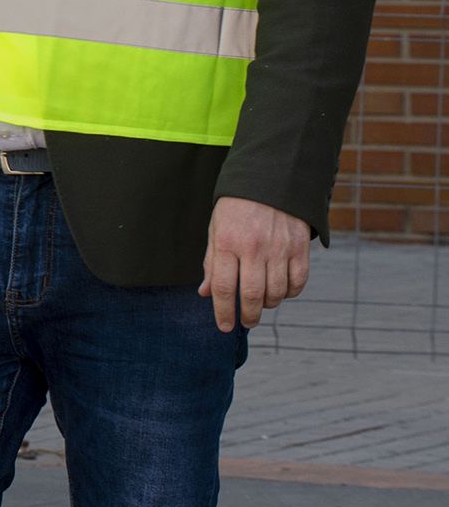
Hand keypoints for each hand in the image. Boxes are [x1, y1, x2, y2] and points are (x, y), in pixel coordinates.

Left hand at [201, 196, 311, 330]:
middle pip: (252, 295)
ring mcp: (279, 248)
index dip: (223, 311)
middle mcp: (253, 247)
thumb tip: (205, 293)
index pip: (224, 287)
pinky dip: (290, 293)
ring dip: (268, 305)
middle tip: (246, 322)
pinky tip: (281, 292)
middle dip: (248, 316)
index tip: (224, 327)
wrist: (270, 179)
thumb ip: (212, 262)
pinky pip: (297, 282)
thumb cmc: (236, 208)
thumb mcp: (216, 229)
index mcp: (227, 242)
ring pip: (276, 292)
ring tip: (262, 304)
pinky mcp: (299, 247)